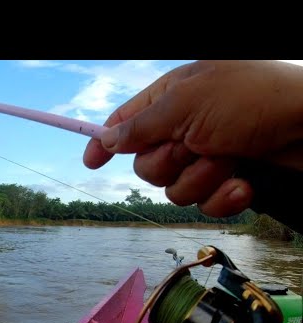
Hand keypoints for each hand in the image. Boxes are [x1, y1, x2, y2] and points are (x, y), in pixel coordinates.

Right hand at [83, 60, 302, 218]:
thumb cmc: (253, 99)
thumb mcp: (188, 103)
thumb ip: (142, 125)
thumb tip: (107, 139)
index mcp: (170, 99)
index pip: (124, 123)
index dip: (103, 142)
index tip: (90, 162)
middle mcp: (184, 128)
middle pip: (147, 165)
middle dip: (170, 164)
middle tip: (195, 146)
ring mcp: (206, 155)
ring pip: (175, 190)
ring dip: (201, 180)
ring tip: (229, 160)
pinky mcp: (226, 180)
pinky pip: (204, 204)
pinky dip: (222, 198)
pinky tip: (243, 185)